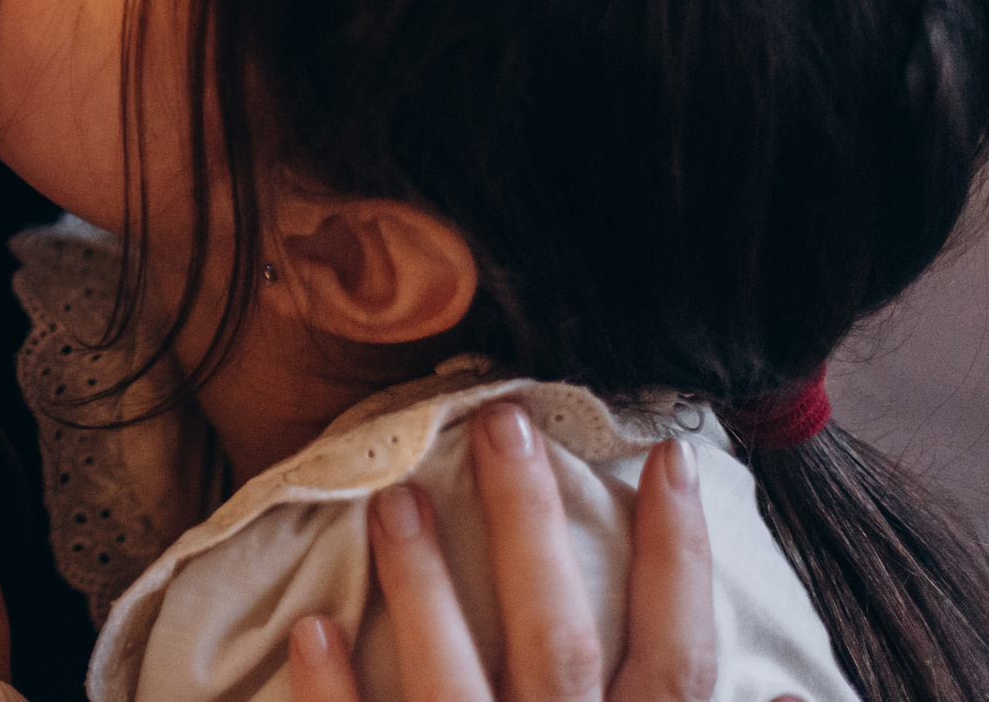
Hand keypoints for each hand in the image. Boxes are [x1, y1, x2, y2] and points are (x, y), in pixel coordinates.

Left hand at [288, 402, 760, 701]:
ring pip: (455, 682)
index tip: (669, 457)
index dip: (679, 558)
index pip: (678, 654)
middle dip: (528, 528)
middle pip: (556, 637)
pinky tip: (310, 627)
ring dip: (423, 588)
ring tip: (390, 499)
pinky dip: (337, 691)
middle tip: (501, 423)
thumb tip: (787, 688)